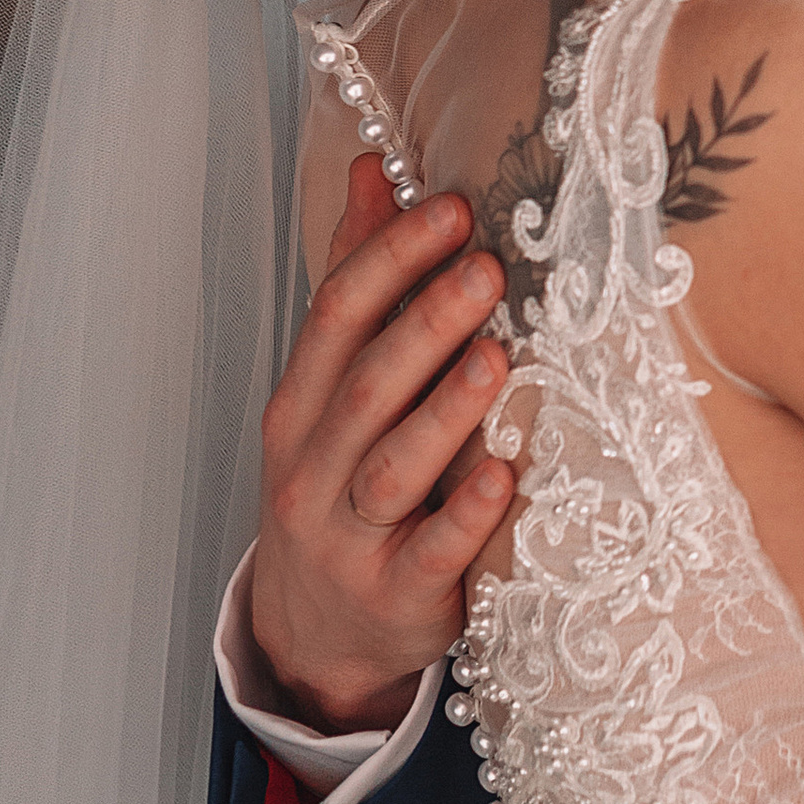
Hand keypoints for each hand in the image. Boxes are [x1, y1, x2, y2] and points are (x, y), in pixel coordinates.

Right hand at [243, 157, 509, 733]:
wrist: (315, 636)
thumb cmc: (337, 482)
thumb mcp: (330, 389)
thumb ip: (356, 281)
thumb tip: (371, 167)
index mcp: (299, 406)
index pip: (336, 318)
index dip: (391, 259)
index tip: (454, 208)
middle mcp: (313, 468)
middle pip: (366, 386)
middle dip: (425, 324)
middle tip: (489, 268)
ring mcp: (349, 538)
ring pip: (395, 467)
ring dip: (446, 411)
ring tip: (498, 357)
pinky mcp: (398, 596)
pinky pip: (432, 553)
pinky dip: (466, 514)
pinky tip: (505, 475)